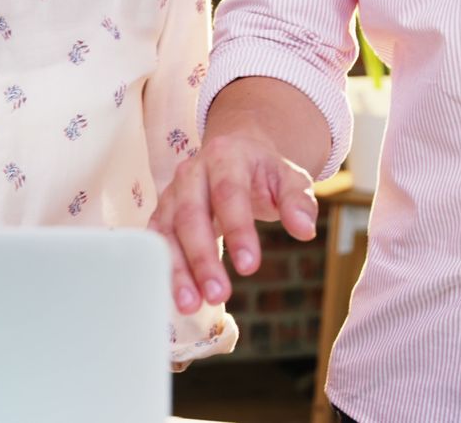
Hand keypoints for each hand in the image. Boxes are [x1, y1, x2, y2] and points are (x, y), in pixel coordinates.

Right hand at [150, 134, 318, 314]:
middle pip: (190, 216)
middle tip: (218, 295)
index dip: (237, 230)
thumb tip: (304, 230)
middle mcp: (190, 173)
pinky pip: (156, 243)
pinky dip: (163, 269)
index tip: (250, 267)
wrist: (233, 155)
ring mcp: (171, 194)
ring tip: (190, 305)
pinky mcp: (161, 214)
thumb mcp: (290, 178)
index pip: (228, 193)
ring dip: (177, 270)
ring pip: (167, 232)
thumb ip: (298, 201)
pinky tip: (176, 296)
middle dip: (202, 258)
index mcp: (224, 157)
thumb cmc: (262, 172)